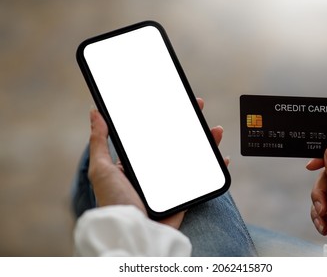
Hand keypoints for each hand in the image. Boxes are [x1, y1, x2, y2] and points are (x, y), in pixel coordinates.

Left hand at [88, 98, 228, 228]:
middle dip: (190, 124)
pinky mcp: (183, 196)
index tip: (174, 102)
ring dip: (207, 142)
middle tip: (198, 106)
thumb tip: (95, 112)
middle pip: (177, 143)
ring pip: (192, 157)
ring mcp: (170, 184)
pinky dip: (215, 168)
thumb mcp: (101, 169)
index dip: (165, 118)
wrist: (134, 233)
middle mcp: (154, 173)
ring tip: (215, 129)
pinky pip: (202, 178)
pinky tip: (222, 157)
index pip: (153, 136)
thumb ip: (98, 142)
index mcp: (136, 165)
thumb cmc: (114, 202)